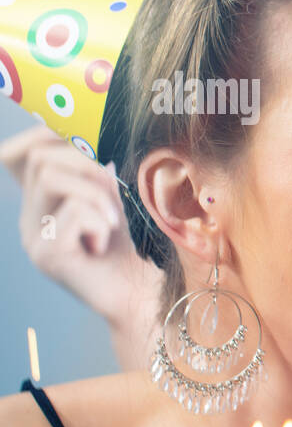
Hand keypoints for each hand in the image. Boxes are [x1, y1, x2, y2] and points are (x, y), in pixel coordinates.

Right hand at [0, 125, 162, 326]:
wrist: (139, 295)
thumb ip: (94, 170)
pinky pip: (73, 212)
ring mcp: (33, 239)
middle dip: (86, 163)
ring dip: (95, 191)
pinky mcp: (48, 256)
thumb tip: (90, 131)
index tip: (83, 137)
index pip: (17, 155)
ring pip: (53, 178)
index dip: (45, 135)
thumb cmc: (127, 248)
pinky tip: (105, 242)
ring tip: (112, 219)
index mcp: (39, 203)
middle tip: (113, 189)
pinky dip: (100, 220)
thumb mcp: (110, 200)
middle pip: (41, 159)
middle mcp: (28, 219)